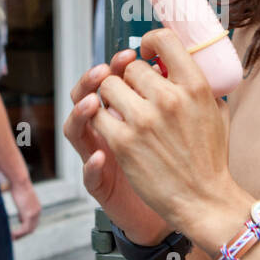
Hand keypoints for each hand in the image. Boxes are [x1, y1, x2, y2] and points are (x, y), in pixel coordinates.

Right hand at [9, 176, 40, 238]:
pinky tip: (11, 234)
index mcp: (37, 208)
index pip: (33, 223)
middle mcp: (38, 212)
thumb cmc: (18, 187)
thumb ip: (22, 209)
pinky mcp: (29, 215)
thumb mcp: (21, 200)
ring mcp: (35, 214)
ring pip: (28, 230)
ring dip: (20, 236)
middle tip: (13, 238)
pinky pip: (24, 229)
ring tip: (11, 238)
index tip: (16, 232)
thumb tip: (20, 218)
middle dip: (23, 234)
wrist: (20, 181)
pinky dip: (18, 233)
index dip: (25, 229)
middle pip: (32, 228)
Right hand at [63, 54, 171, 243]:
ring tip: (93, 103)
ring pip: (75, 129)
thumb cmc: (179, 161)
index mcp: (123, 112)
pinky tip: (99, 156)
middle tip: (107, 71)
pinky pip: (88, 173)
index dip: (115, 65)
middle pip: (84, 96)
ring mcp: (98, 156)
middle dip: (94, 80)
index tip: (131, 53)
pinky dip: (91, 164)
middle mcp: (105, 131)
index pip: (108, 79)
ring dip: (81, 113)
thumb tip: (178, 65)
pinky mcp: (101, 185)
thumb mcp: (177, 124)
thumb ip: (172, 97)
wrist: (184, 206)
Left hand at [91, 28, 233, 236]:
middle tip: (132, 94)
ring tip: (119, 110)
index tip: (144, 54)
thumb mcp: (216, 112)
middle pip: (129, 67)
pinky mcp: (123, 143)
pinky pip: (97, 115)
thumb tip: (184, 62)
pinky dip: (100, 119)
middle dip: (128, 79)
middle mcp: (169, 98)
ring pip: (107, 87)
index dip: (149, 42)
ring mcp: (143, 120)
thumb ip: (200, 85)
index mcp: (195, 86)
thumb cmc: (210, 158)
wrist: (203, 200)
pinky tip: (110, 126)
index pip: (164, 40)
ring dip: (110, 98)